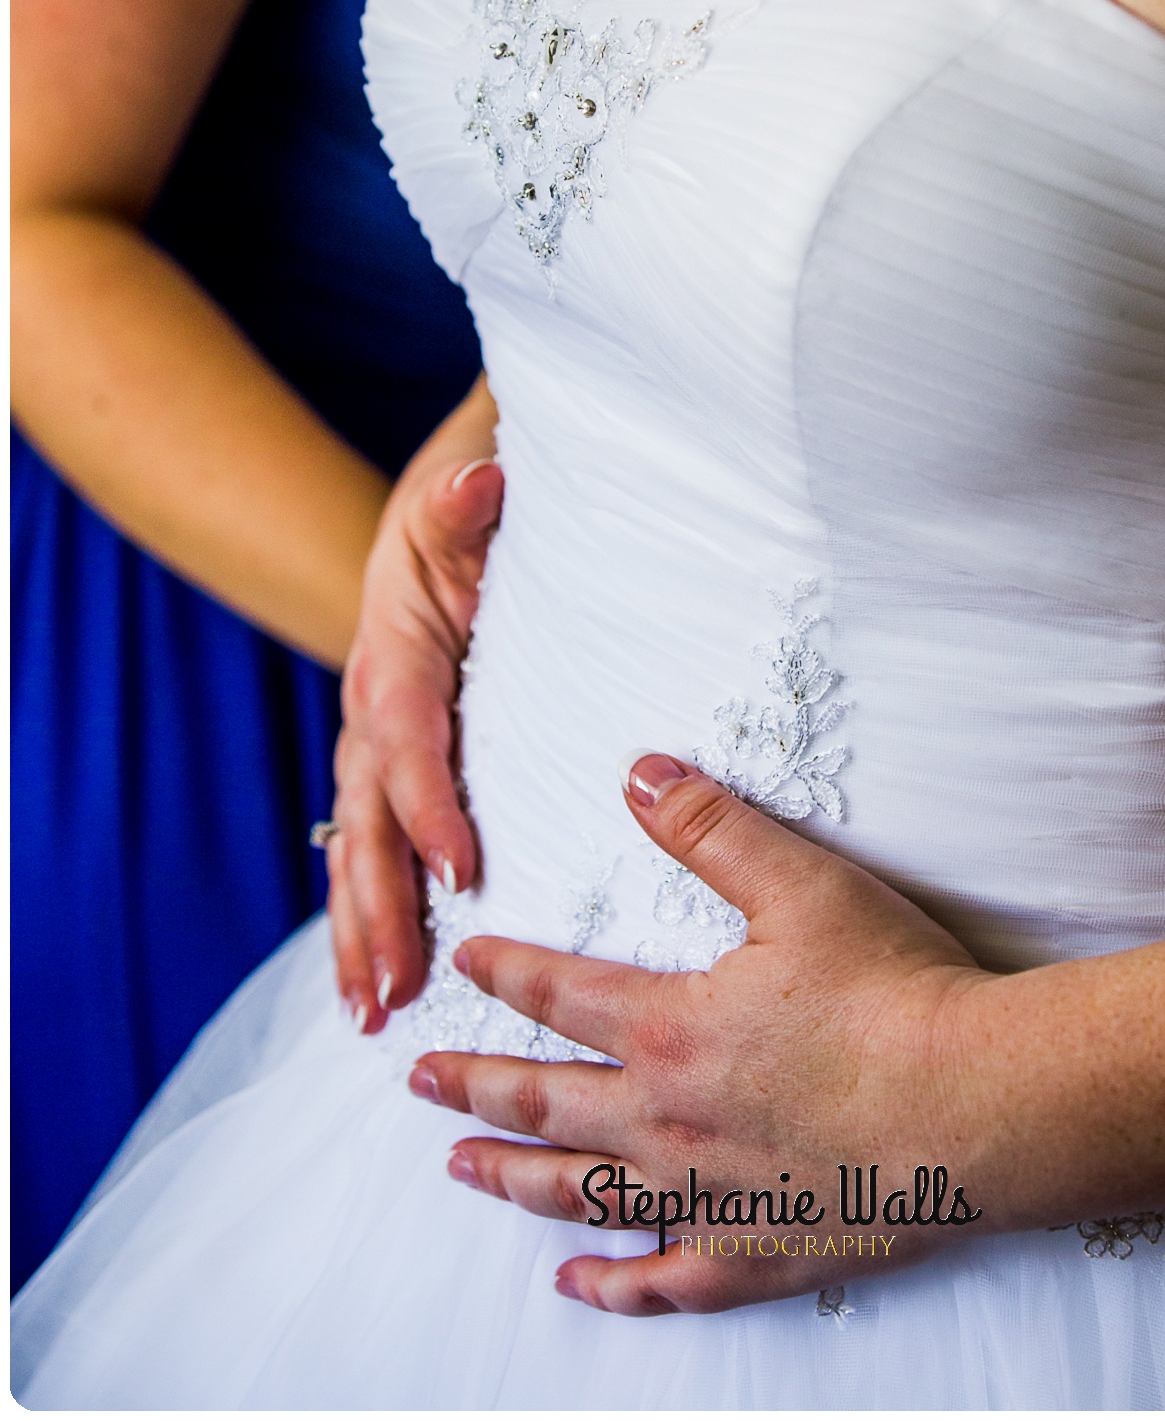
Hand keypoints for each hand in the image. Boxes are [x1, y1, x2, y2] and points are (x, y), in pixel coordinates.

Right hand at [328, 383, 501, 1029]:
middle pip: (368, 821)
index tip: (465, 869)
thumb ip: (469, 499)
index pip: (408, 741)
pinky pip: (370, 851)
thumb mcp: (470, 497)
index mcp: (395, 656)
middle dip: (381, 907)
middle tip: (397, 988)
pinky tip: (375, 986)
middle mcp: (370, 711)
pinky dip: (367, 918)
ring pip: (357, 852)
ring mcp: (371, 748)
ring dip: (362, 933)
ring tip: (373, 1010)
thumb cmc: (474, 512)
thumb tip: (482, 478)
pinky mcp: (387, 770)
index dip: (430, 806)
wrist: (447, 505)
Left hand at [414, 753, 994, 1314]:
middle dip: (475, 1084)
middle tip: (421, 1079)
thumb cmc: (901, 990)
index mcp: (672, 1028)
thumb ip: (713, 828)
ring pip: (578, 1195)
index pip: (561, 996)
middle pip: (544, 1102)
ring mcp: (704, 1196)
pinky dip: (611, 1284)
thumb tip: (637, 774)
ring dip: (511, 1179)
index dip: (506, 973)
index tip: (466, 962)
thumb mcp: (805, 885)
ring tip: (462, 1168)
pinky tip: (577, 1283)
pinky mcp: (755, 1252)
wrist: (977, 1104)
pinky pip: (661, 1280)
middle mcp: (665, 1121)